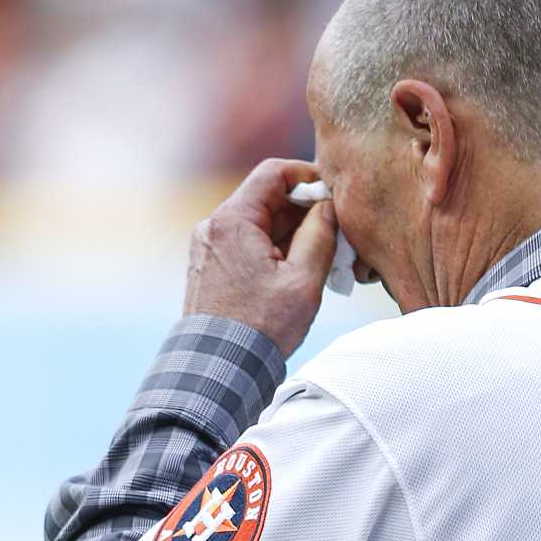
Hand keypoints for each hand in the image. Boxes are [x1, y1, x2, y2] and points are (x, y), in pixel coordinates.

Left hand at [182, 158, 337, 356]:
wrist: (219, 367)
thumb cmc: (262, 327)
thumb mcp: (304, 280)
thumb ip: (320, 234)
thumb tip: (327, 207)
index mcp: (233, 220)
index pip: (273, 173)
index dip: (306, 176)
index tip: (330, 194)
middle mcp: (213, 226)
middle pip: (265, 200)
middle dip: (302, 212)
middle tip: (333, 234)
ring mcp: (207, 247)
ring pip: (257, 225)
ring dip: (289, 235)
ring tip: (317, 262)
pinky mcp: (208, 267)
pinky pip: (245, 246)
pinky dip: (271, 251)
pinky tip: (292, 276)